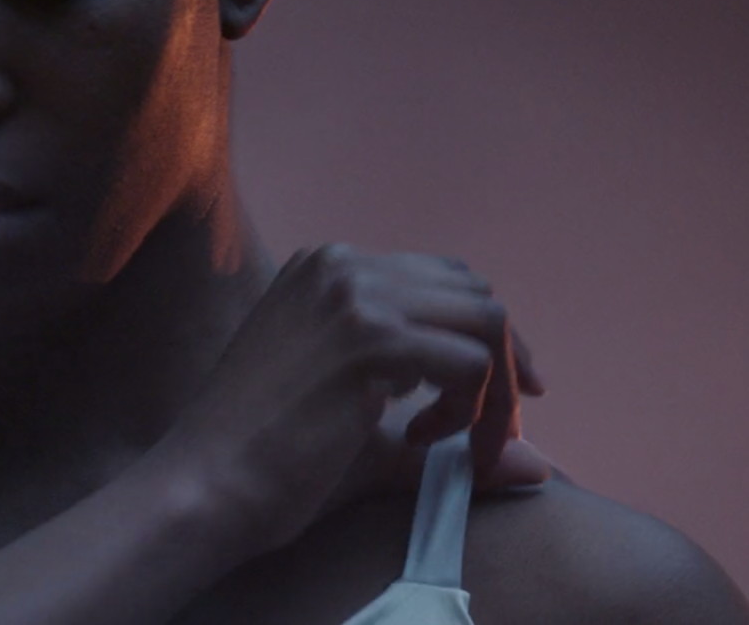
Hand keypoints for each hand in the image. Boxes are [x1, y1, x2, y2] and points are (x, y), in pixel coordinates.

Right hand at [143, 243, 548, 554]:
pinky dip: (473, 410)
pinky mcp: (368, 337)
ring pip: (485, 320)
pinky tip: (427, 443)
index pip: (439, 281)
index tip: (497, 398)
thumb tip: (543, 468)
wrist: (205, 483)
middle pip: (472, 291)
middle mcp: (341, 265)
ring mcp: (353, 294)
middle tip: (500, 426)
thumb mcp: (360, 426)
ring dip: (496, 390)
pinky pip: (469, 363)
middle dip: (505, 359)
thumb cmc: (265, 461)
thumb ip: (441, 436)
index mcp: (326, 269)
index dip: (481, 338)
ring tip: (462, 444)